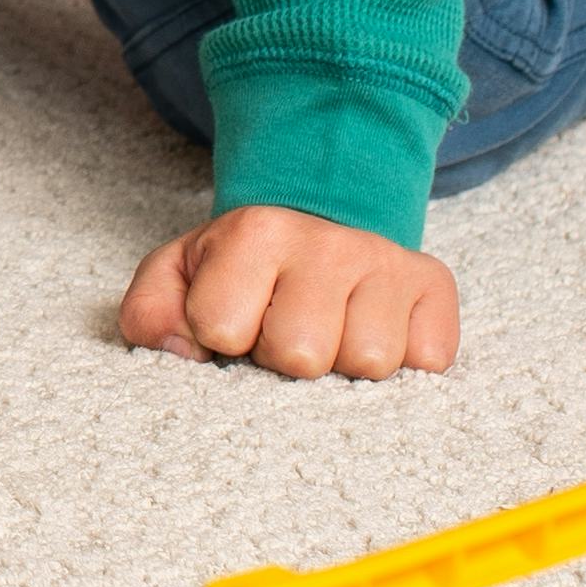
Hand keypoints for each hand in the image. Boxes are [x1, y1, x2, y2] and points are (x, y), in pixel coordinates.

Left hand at [119, 203, 457, 381]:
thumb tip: (181, 351)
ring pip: (369, 364)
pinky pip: (428, 361)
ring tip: (330, 332)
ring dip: (344, 366)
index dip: (222, 338)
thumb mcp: (178, 276)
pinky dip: (402, 362)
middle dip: (284, 359)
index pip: (222, 326)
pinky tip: (374, 332)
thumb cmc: (242, 268)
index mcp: (255, 232)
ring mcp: (387, 260)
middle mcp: (326, 241)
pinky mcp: (435, 286)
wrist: (318, 220)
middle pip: (302, 355)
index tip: (233, 321)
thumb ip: (150, 312)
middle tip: (285, 331)